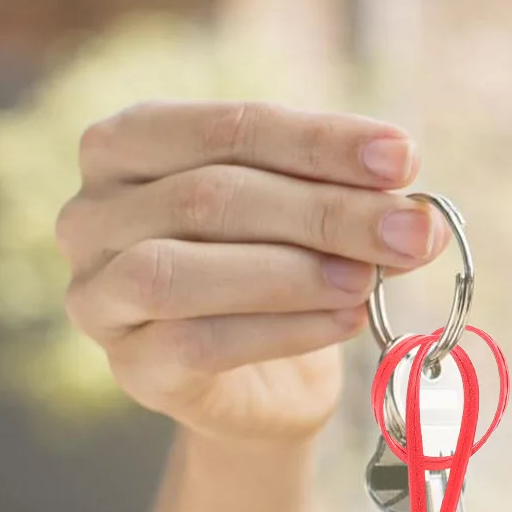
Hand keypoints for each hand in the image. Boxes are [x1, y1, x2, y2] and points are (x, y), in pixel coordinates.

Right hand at [56, 101, 449, 443]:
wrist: (269, 384)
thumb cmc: (285, 271)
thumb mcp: (318, 220)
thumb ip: (354, 203)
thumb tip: (419, 216)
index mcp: (131, 145)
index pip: (229, 127)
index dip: (320, 141)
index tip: (403, 158)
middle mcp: (92, 213)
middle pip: (209, 196)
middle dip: (326, 213)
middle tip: (411, 232)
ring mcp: (97, 294)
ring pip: (178, 271)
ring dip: (292, 273)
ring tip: (368, 280)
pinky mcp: (131, 368)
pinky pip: (196, 344)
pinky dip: (284, 330)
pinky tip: (347, 320)